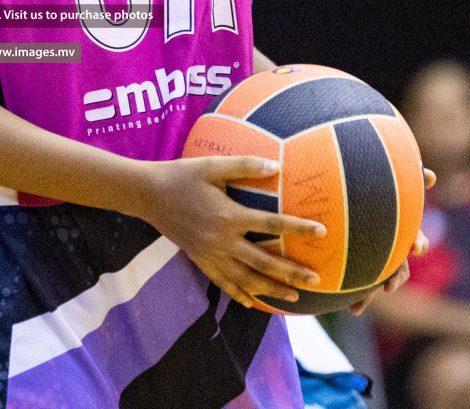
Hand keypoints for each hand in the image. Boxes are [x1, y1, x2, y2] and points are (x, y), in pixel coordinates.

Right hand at [131, 156, 324, 310]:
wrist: (148, 195)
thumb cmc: (182, 175)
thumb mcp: (212, 165)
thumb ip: (245, 166)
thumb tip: (277, 167)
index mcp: (228, 216)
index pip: (271, 225)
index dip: (298, 228)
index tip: (322, 232)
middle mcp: (222, 240)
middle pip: (263, 261)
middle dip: (291, 272)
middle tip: (316, 279)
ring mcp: (210, 254)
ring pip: (246, 279)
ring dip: (271, 289)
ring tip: (294, 297)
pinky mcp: (200, 260)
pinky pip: (223, 283)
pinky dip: (240, 295)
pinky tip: (254, 303)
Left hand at [351, 167, 434, 314]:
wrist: (355, 205)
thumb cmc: (377, 192)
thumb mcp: (388, 185)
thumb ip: (410, 179)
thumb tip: (433, 176)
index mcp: (400, 231)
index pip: (415, 238)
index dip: (417, 243)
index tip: (416, 248)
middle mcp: (393, 249)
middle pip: (401, 267)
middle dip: (396, 277)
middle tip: (389, 286)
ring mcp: (379, 261)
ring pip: (380, 281)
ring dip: (373, 294)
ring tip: (361, 305)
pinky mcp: (363, 269)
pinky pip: (363, 286)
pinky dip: (361, 298)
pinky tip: (354, 310)